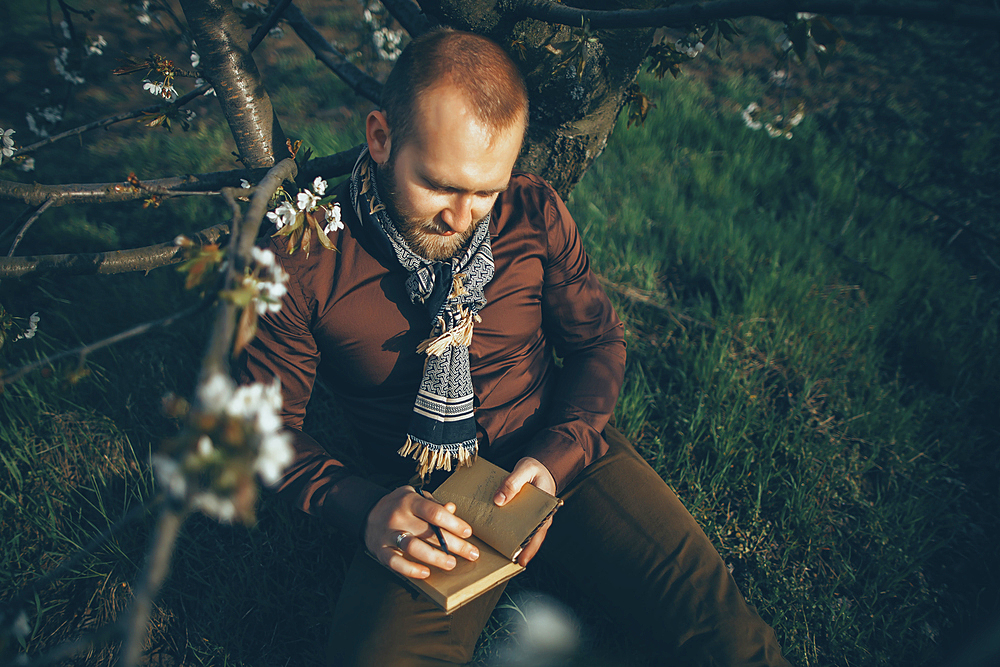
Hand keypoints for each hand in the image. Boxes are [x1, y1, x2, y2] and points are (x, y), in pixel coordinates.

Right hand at [364, 486, 479, 578]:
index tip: (468, 533)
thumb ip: (433, 504)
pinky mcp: (380, 550)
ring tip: (451, 563)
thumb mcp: (415, 498)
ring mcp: (388, 534)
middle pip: (429, 532)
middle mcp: (398, 516)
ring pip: (413, 547)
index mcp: (410, 501)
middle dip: (454, 545)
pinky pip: (395, 562)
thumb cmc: (400, 506)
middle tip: (471, 554)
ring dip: (435, 557)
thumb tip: (452, 509)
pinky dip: (411, 569)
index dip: (454, 523)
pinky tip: (426, 573)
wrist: (367, 513)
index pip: (435, 512)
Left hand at [493, 457, 556, 565]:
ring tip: (504, 554)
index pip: (540, 530)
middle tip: (512, 563)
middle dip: (523, 550)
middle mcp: (541, 514)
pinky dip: (511, 530)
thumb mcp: (524, 470)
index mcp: (546, 506)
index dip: (532, 546)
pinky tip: (501, 536)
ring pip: (525, 532)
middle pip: (533, 536)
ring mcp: (533, 514)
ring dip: (516, 542)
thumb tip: (498, 501)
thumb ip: (512, 483)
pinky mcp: (525, 512)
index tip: (523, 559)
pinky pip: (518, 523)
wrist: (540, 463)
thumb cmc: (535, 467)